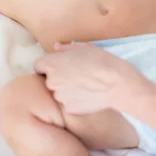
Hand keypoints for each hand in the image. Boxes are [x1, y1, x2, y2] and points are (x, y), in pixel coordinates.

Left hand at [33, 42, 153, 114]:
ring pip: (59, 93)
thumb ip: (65, 48)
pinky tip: (88, 96)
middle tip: (75, 76)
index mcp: (51, 64)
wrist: (117, 83)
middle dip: (58, 78)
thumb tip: (55, 47)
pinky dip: (75, 101)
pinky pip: (68, 104)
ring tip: (84, 86)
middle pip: (49, 80)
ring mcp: (59, 97)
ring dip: (66, 90)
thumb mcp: (83, 48)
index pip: (38, 65)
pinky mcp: (69, 109)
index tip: (58, 67)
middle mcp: (51, 81)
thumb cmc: (101, 61)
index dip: (47, 66)